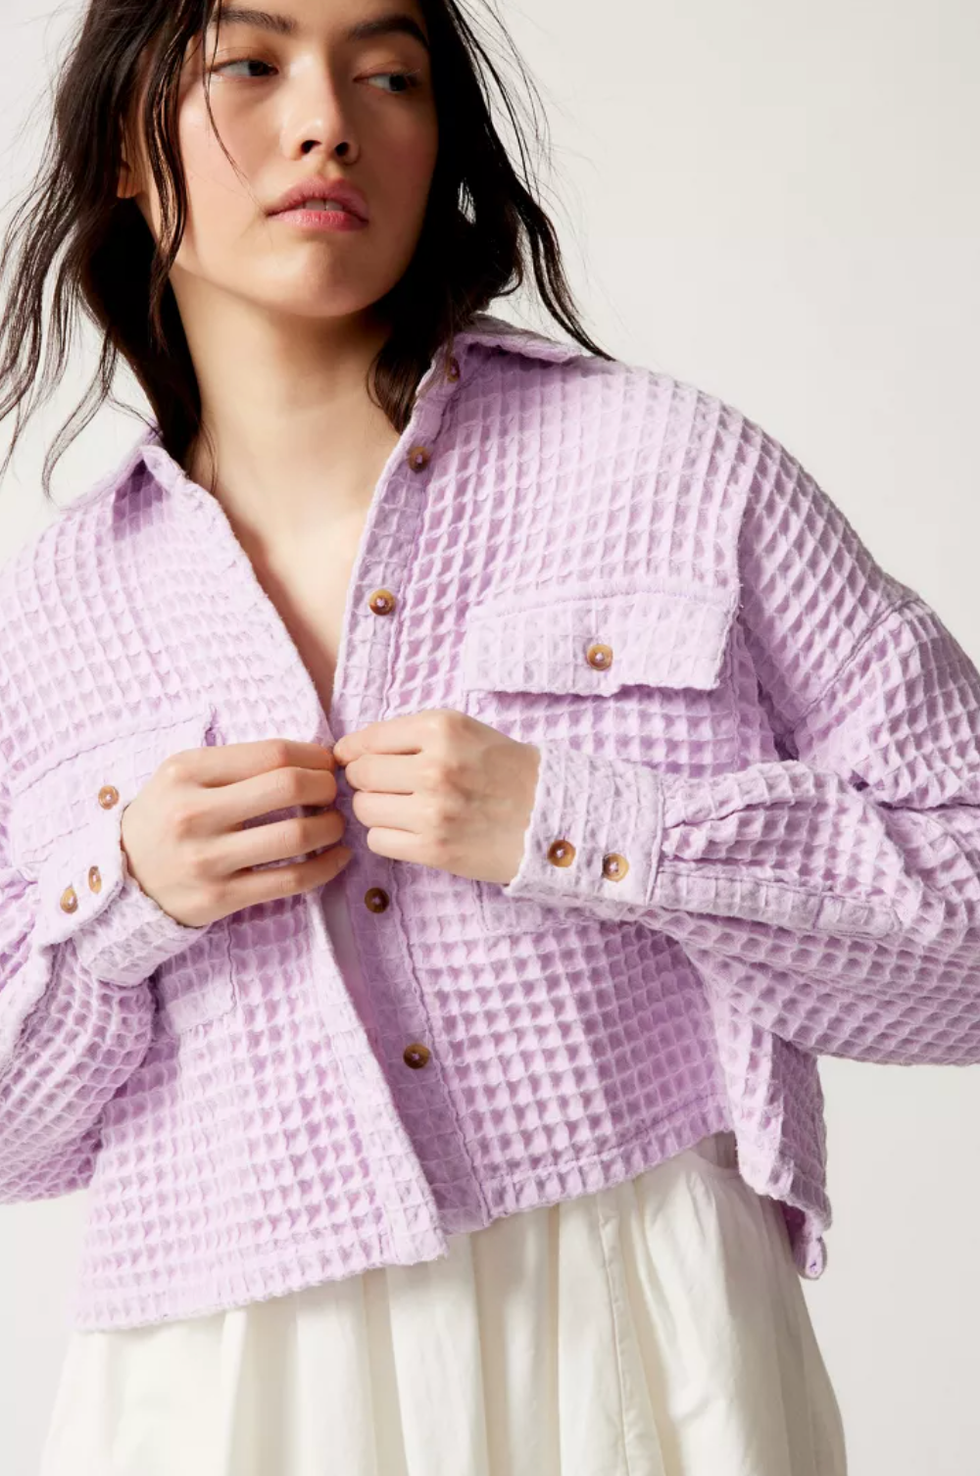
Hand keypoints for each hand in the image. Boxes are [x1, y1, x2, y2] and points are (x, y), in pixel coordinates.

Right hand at [120, 739, 351, 927]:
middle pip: (288, 787)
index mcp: (186, 772)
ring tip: (335, 823)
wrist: (125, 878)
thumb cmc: (167, 816)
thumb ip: (237, 763)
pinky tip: (337, 856)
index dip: (313, 755)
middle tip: (333, 792)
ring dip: (332, 826)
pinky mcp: (220, 897)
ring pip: (296, 836)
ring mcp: (206, 859)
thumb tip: (312, 757)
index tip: (326, 763)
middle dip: (326, 786)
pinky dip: (326, 867)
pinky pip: (291, 881)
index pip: (271, 753)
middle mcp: (193, 813)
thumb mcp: (184, 775)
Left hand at [331, 709, 540, 885]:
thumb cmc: (505, 770)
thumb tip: (350, 751)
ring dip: (376, 810)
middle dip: (365, 781)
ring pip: (364, 809)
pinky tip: (410, 830)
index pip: (368, 740)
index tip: (354, 759)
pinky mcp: (434, 848)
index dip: (354, 751)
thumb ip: (412, 735)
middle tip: (384, 786)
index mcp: (441, 728)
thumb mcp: (465, 731)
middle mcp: (434, 766)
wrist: (549, 815)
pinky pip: (378, 840)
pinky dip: (387, 836)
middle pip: (360, 775)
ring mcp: (433, 810)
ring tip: (402, 809)